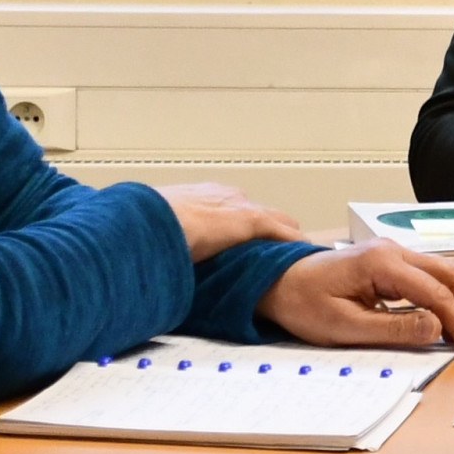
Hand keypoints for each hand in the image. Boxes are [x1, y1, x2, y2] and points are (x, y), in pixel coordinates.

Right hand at [160, 181, 305, 262]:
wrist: (156, 221)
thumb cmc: (149, 226)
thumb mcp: (159, 232)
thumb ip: (169, 241)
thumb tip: (162, 257)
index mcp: (201, 196)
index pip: (232, 208)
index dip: (241, 224)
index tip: (243, 238)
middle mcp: (225, 196)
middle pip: (260, 211)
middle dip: (269, 229)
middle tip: (274, 250)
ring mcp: (240, 206)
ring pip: (278, 221)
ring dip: (285, 237)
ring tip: (294, 256)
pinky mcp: (252, 219)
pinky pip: (284, 233)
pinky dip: (294, 244)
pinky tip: (304, 255)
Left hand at [259, 242, 453, 355]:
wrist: (275, 282)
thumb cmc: (302, 304)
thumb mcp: (346, 326)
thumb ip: (394, 329)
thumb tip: (436, 328)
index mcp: (382, 262)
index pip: (436, 293)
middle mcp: (392, 250)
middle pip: (450, 274)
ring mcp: (391, 252)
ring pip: (443, 271)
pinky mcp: (388, 261)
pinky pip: (427, 274)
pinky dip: (444, 295)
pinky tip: (447, 317)